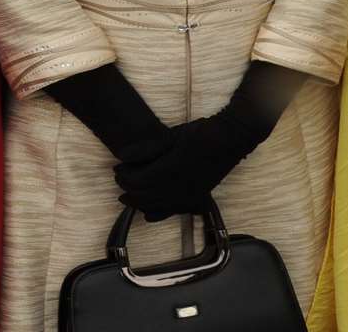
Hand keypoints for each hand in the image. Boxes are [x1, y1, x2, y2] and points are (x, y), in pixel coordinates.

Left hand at [114, 114, 254, 220]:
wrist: (230, 139)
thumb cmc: (201, 133)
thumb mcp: (171, 136)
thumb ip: (145, 148)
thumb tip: (120, 156)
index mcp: (170, 171)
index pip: (137, 181)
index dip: (124, 177)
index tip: (117, 169)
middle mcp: (178, 188)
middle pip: (143, 196)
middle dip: (128, 190)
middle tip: (120, 179)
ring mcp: (188, 196)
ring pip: (156, 207)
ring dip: (139, 203)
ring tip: (128, 197)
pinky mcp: (196, 199)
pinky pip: (173, 212)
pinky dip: (157, 214)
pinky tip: (148, 214)